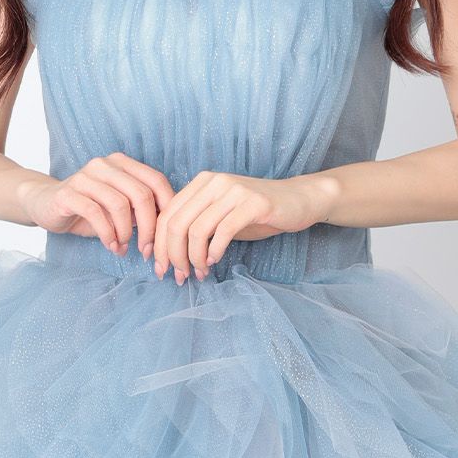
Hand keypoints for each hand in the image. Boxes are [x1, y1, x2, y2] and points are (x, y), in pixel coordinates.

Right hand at [21, 153, 175, 255]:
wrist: (45, 204)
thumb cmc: (88, 208)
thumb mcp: (120, 208)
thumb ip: (142, 210)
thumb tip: (169, 228)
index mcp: (122, 163)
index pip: (157, 181)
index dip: (167, 210)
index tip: (166, 236)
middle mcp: (105, 164)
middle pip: (141, 194)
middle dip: (149, 228)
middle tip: (146, 249)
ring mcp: (85, 176)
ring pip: (119, 204)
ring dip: (126, 233)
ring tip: (124, 247)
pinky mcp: (67, 193)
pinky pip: (95, 213)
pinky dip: (108, 235)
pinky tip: (110, 245)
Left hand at [152, 171, 335, 282]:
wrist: (298, 200)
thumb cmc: (256, 212)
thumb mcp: (220, 214)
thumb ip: (196, 224)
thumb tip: (167, 254)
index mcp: (201, 182)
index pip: (168, 214)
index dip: (158, 244)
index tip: (159, 267)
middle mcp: (214, 182)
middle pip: (177, 223)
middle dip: (172, 255)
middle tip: (177, 276)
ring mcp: (234, 191)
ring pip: (197, 229)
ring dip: (193, 258)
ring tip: (199, 273)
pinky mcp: (254, 203)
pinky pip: (223, 231)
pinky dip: (214, 251)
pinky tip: (214, 261)